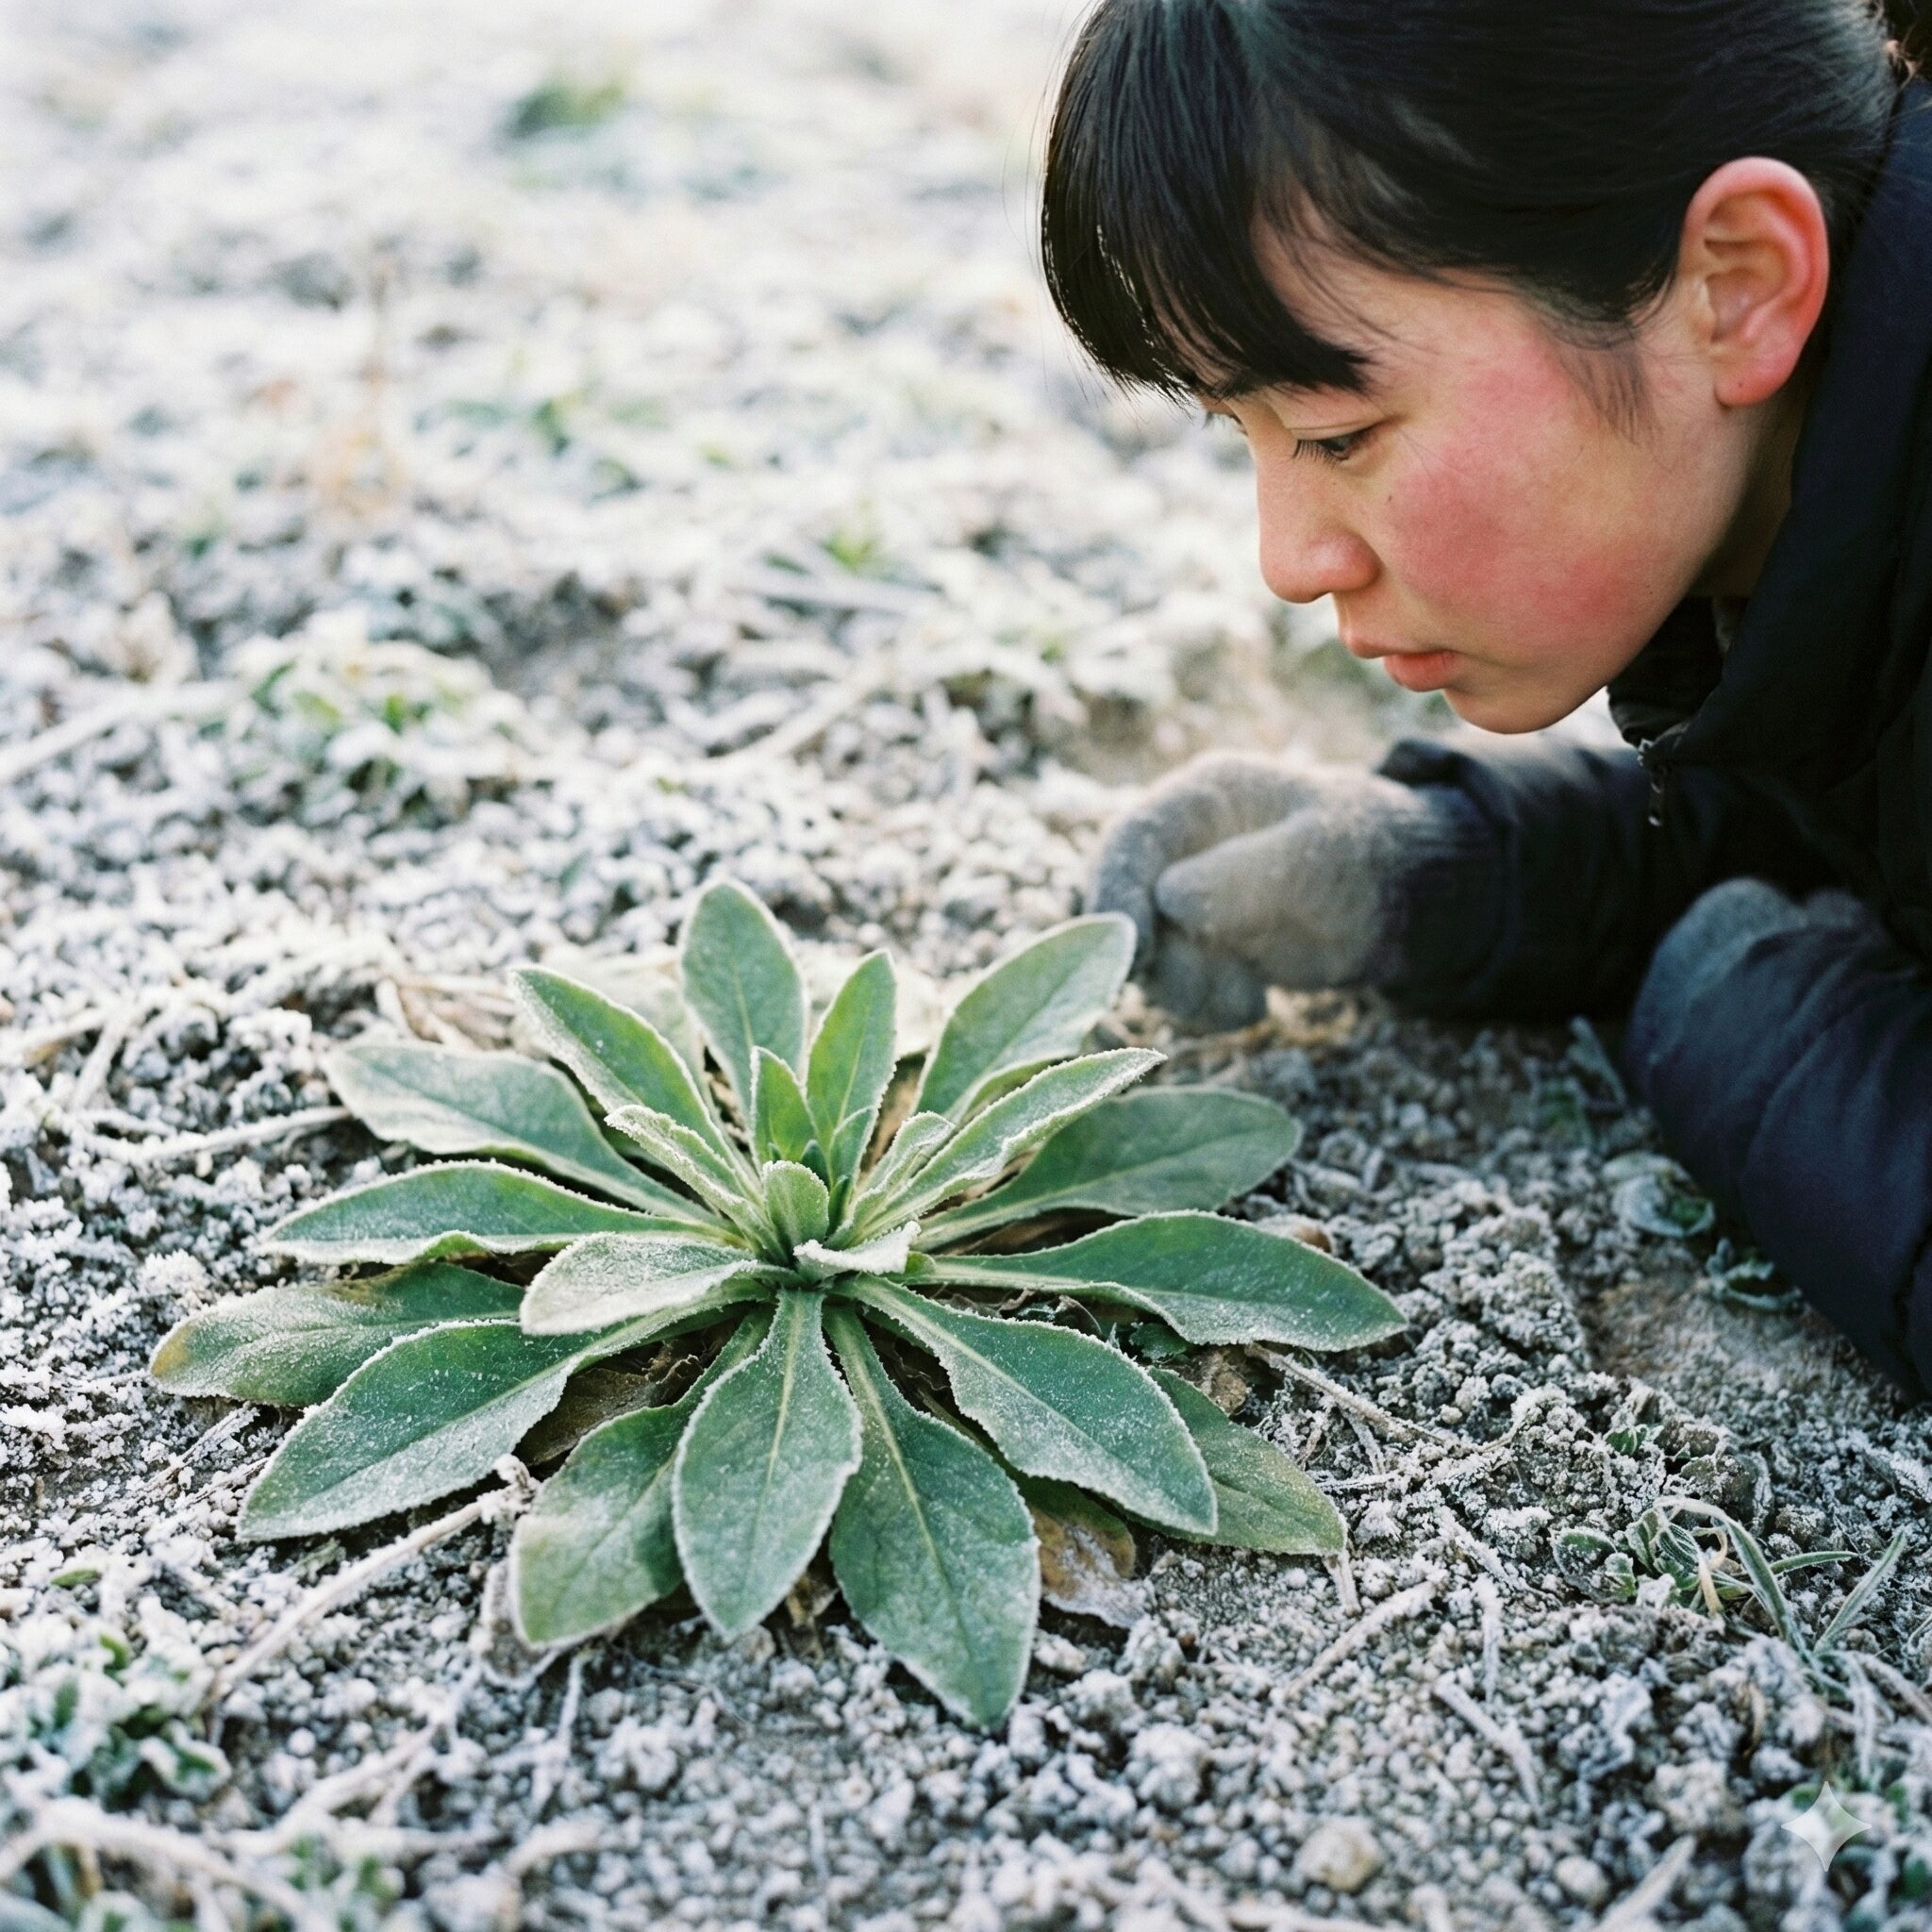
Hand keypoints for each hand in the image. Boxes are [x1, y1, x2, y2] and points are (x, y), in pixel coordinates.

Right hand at [1088, 753, 1458, 1025]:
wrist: (1398, 900)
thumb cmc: (1361, 859)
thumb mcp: (1317, 859)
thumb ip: (1247, 874)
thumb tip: (1168, 898)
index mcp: (1204, 799)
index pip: (1134, 840)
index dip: (1118, 895)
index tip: (1129, 954)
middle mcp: (1178, 848)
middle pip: (1123, 903)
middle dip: (1156, 957)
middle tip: (1197, 990)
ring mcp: (1181, 900)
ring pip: (1146, 956)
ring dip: (1190, 988)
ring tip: (1253, 994)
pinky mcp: (1194, 948)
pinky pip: (1175, 988)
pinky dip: (1209, 1006)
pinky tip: (1256, 999)